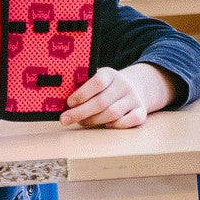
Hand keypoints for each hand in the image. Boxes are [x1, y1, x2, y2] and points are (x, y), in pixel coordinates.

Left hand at [59, 63, 177, 128]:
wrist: (134, 87)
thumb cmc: (106, 87)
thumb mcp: (96, 79)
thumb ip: (82, 85)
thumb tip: (58, 97)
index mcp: (110, 74)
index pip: (97, 82)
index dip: (82, 94)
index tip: (68, 103)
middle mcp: (123, 85)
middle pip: (101, 102)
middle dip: (81, 112)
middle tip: (65, 119)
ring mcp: (134, 98)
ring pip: (113, 114)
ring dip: (94, 121)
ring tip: (81, 122)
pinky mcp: (142, 111)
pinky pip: (130, 121)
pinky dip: (117, 125)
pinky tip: (106, 125)